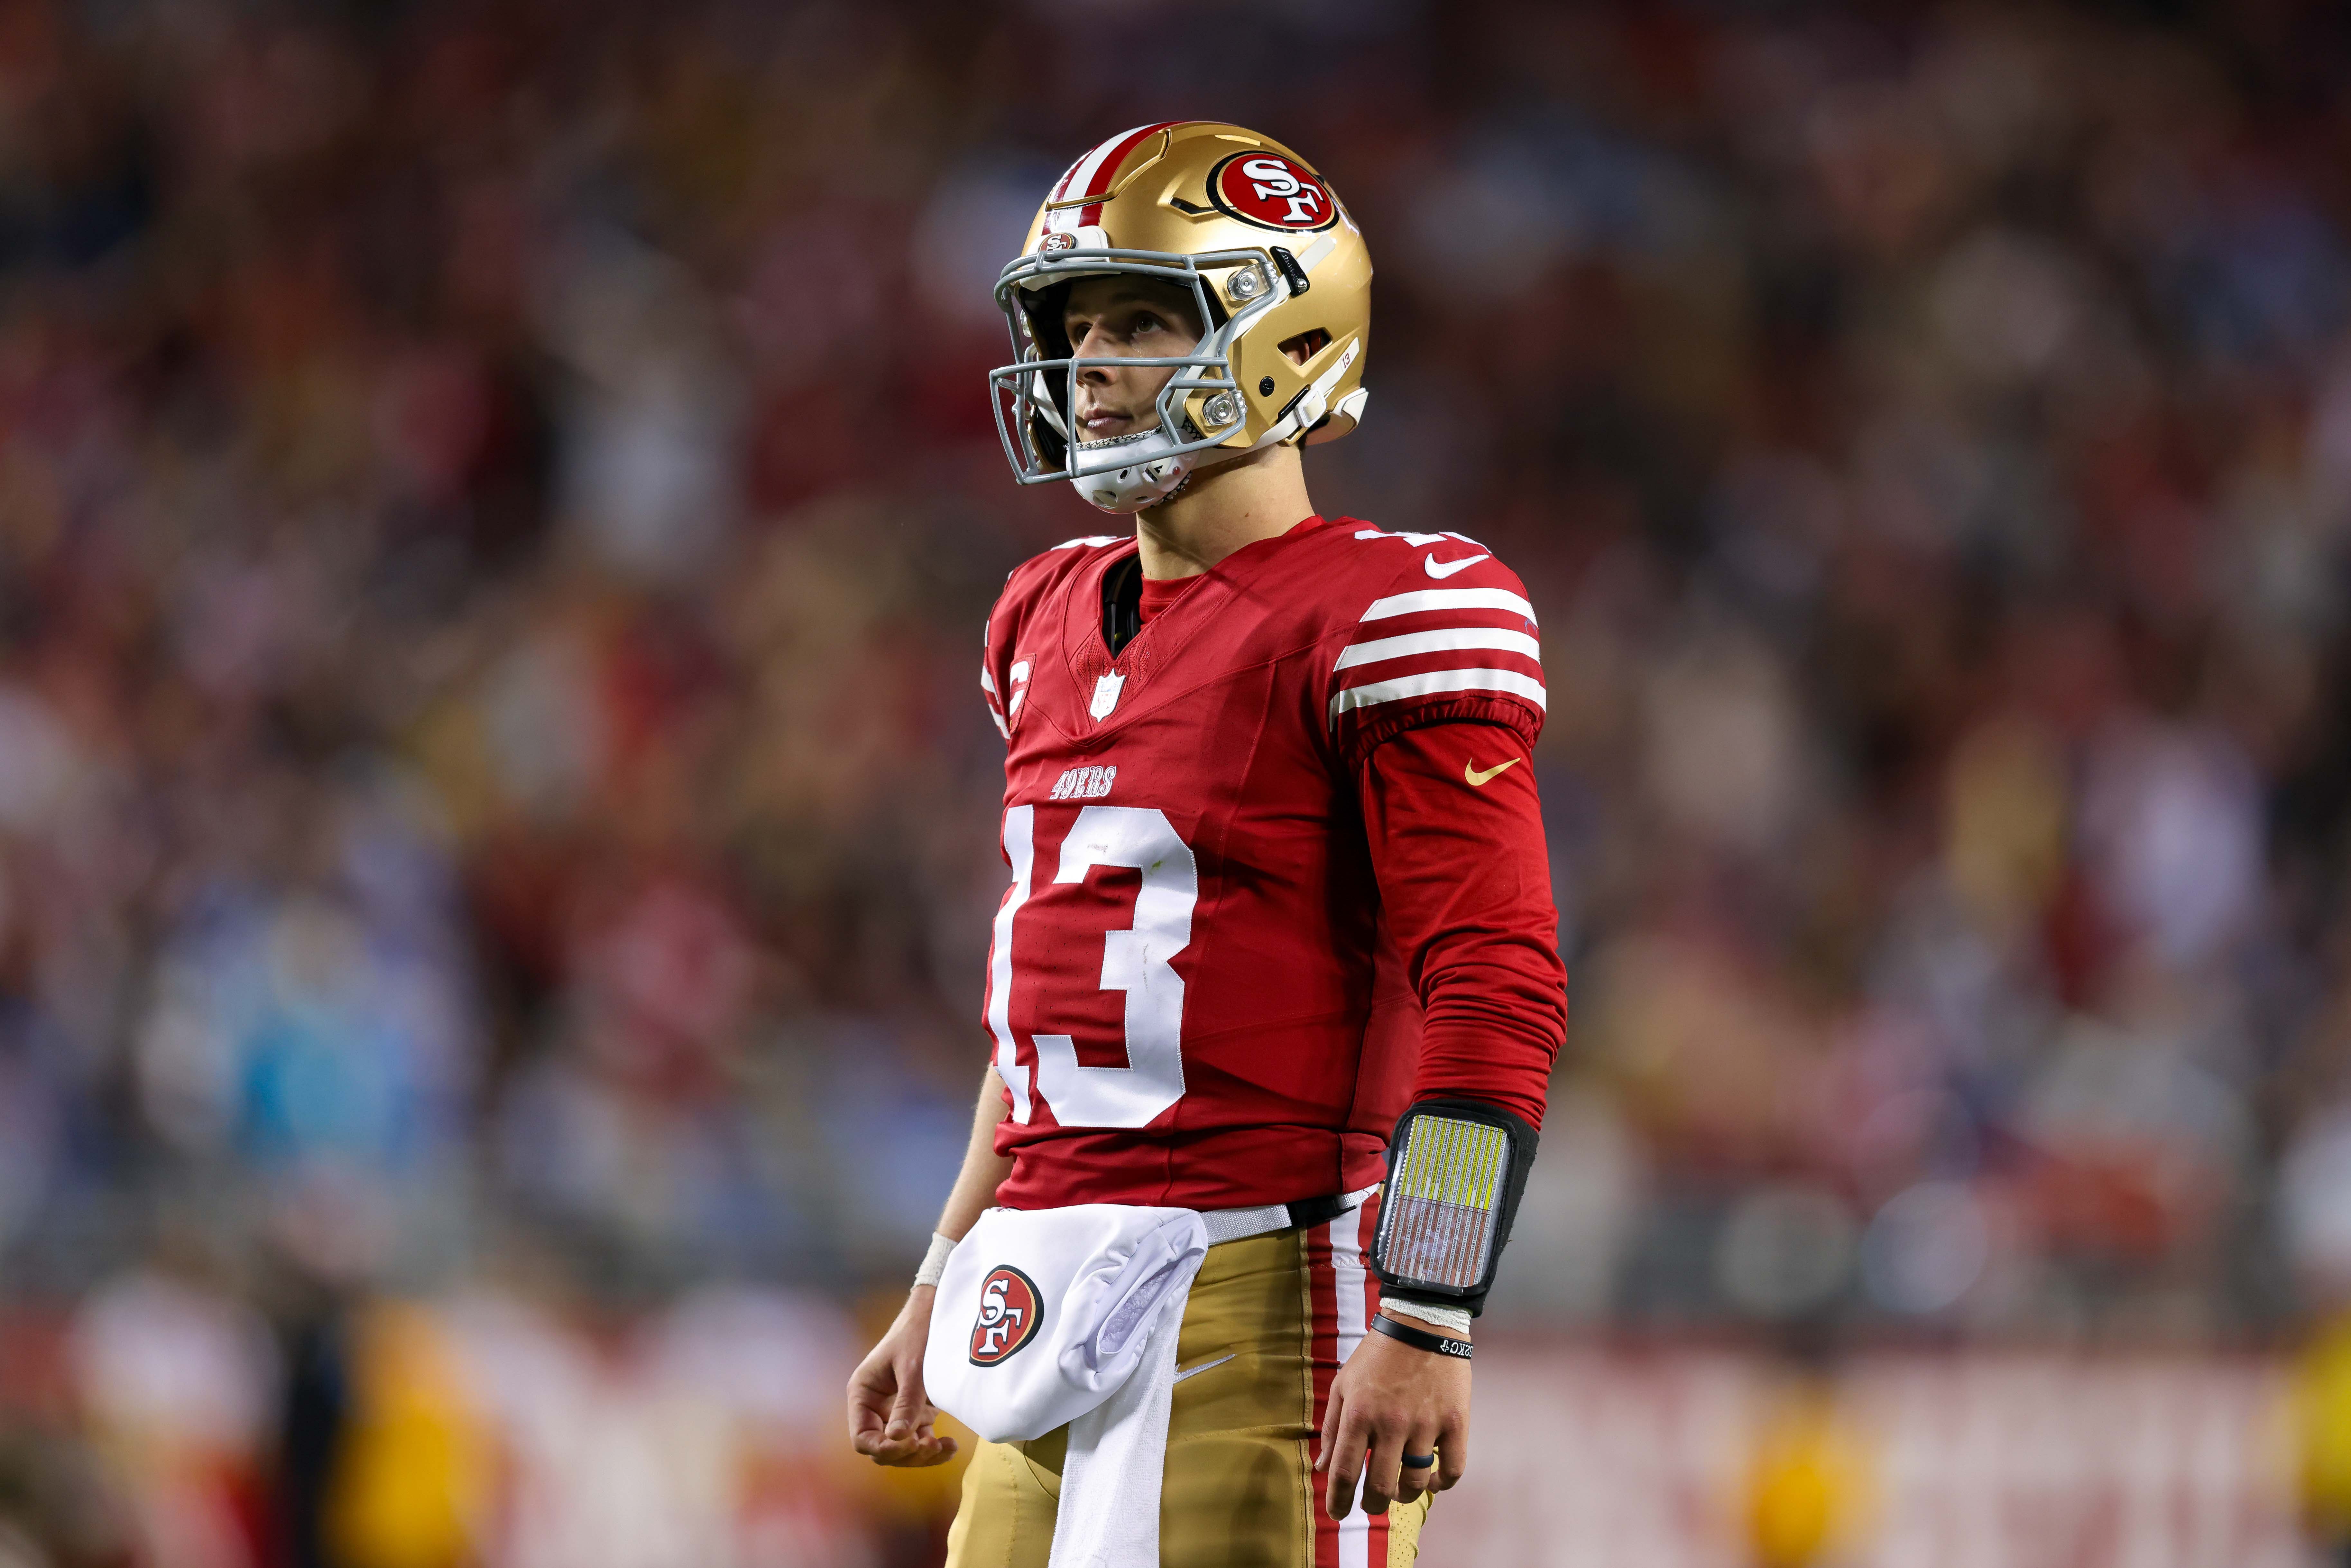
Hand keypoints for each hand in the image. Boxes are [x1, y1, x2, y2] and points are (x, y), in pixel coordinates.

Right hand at [848, 1285, 958, 1465]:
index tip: (909, 1444)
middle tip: (932, 1446)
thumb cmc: (919, 1333)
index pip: (862, 1438)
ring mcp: (894, 1410)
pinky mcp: (914, 1411)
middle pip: (882, 1448)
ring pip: (902, 1447)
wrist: (938, 1312)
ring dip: (922, 1454)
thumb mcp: (913, 1368)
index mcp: (862, 1394)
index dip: (883, 1448)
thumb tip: (897, 1439)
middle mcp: (874, 1406)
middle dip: (907, 1453)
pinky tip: (950, 1444)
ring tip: (947, 1446)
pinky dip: (932, 1446)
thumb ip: (906, 1403)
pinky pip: (919, 1438)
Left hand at [1314, 1312, 1469, 1518]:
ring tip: (1399, 1489)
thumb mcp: (1343, 1384)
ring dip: (1404, 1496)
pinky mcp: (1455, 1422)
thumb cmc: (1376, 1356)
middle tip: (1370, 1503)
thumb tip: (1322, 1468)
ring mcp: (1425, 1424)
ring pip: (1415, 1484)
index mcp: (1358, 1413)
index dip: (1337, 1501)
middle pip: (1379, 1487)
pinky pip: (1452, 1470)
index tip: (1337, 1513)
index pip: (1343, 1472)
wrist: (1422, 1323)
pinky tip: (1431, 1479)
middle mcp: (1390, 1423)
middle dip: (1371, 1505)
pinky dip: (1441, 1484)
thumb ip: (1330, 1428)